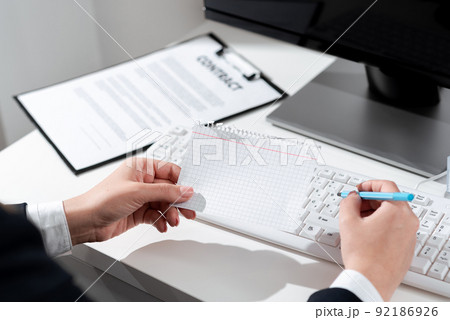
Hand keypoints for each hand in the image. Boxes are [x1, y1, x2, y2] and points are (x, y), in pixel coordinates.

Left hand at [63, 158, 195, 245]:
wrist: (85, 221)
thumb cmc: (102, 200)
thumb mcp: (138, 192)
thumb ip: (166, 191)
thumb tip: (186, 190)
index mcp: (142, 167)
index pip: (170, 171)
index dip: (183, 182)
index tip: (192, 193)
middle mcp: (142, 181)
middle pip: (170, 189)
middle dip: (179, 201)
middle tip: (190, 211)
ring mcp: (141, 197)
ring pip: (165, 203)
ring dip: (171, 213)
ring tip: (172, 221)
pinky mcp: (139, 212)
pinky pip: (157, 214)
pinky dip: (161, 220)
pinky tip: (162, 225)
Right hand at [338, 180, 418, 300]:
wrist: (370, 282)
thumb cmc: (363, 256)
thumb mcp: (348, 221)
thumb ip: (349, 202)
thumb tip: (352, 197)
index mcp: (397, 211)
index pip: (387, 186)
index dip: (369, 184)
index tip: (359, 190)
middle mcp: (409, 222)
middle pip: (390, 200)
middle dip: (370, 200)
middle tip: (354, 205)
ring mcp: (410, 235)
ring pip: (392, 215)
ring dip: (374, 213)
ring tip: (357, 222)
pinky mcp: (407, 247)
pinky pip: (395, 228)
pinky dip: (381, 225)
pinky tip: (366, 235)